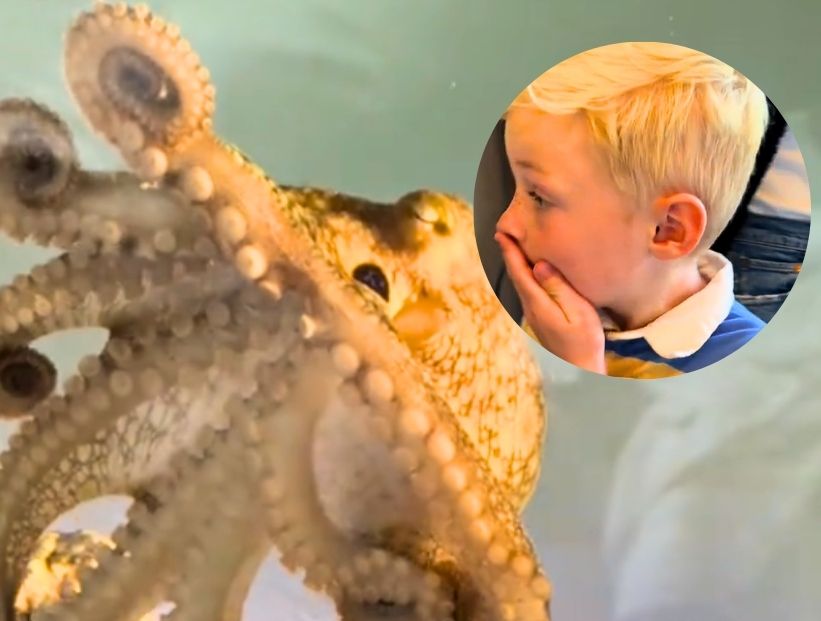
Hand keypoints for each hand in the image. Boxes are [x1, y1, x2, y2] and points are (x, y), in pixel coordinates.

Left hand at [495, 232, 605, 373]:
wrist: (581, 369)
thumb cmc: (584, 341)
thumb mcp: (578, 312)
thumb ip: (558, 288)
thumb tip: (539, 265)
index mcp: (538, 302)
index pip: (519, 271)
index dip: (510, 251)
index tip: (501, 233)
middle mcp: (531, 307)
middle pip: (517, 275)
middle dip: (510, 254)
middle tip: (503, 232)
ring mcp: (534, 314)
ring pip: (521, 283)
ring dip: (516, 264)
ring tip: (514, 246)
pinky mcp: (540, 319)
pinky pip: (528, 290)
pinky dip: (524, 275)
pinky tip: (530, 270)